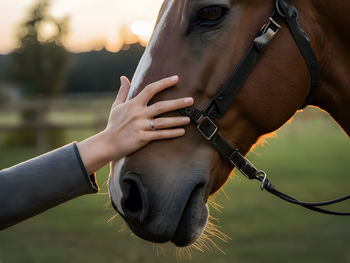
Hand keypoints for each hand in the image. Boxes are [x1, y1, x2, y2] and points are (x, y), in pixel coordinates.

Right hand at [77, 75, 193, 173]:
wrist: (107, 143)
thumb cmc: (113, 124)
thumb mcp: (117, 106)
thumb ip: (123, 91)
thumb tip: (123, 77)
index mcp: (133, 104)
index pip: (150, 89)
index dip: (164, 83)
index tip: (176, 78)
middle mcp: (138, 114)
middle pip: (161, 106)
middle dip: (177, 103)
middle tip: (191, 100)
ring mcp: (141, 126)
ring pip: (163, 122)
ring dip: (177, 120)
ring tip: (189, 118)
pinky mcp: (142, 138)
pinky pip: (160, 135)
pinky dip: (171, 133)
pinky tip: (181, 131)